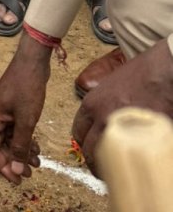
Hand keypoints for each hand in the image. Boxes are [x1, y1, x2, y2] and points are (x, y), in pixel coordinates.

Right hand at [0, 35, 50, 183]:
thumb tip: (15, 170)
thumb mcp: (26, 120)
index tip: (18, 180)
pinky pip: (16, 129)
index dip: (4, 167)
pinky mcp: (13, 107)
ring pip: (10, 138)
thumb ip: (20, 146)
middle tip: (30, 174)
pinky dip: (25, 139)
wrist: (33, 61)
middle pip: (0, 145)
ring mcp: (4, 111)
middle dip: (14, 160)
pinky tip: (37, 148)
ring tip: (37, 163)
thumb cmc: (27, 88)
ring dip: (22, 151)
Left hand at [72, 40, 172, 177]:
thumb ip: (102, 104)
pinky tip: (132, 164)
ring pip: (105, 161)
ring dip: (108, 168)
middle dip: (94, 161)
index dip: (86, 142)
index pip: (78, 132)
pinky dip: (128, 165)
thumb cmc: (141, 74)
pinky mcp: (140, 141)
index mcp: (92, 104)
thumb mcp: (111, 85)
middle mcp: (101, 120)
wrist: (163, 73)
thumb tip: (102, 119)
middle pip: (88, 151)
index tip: (92, 147)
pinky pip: (128, 160)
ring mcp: (121, 132)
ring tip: (117, 169)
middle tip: (103, 166)